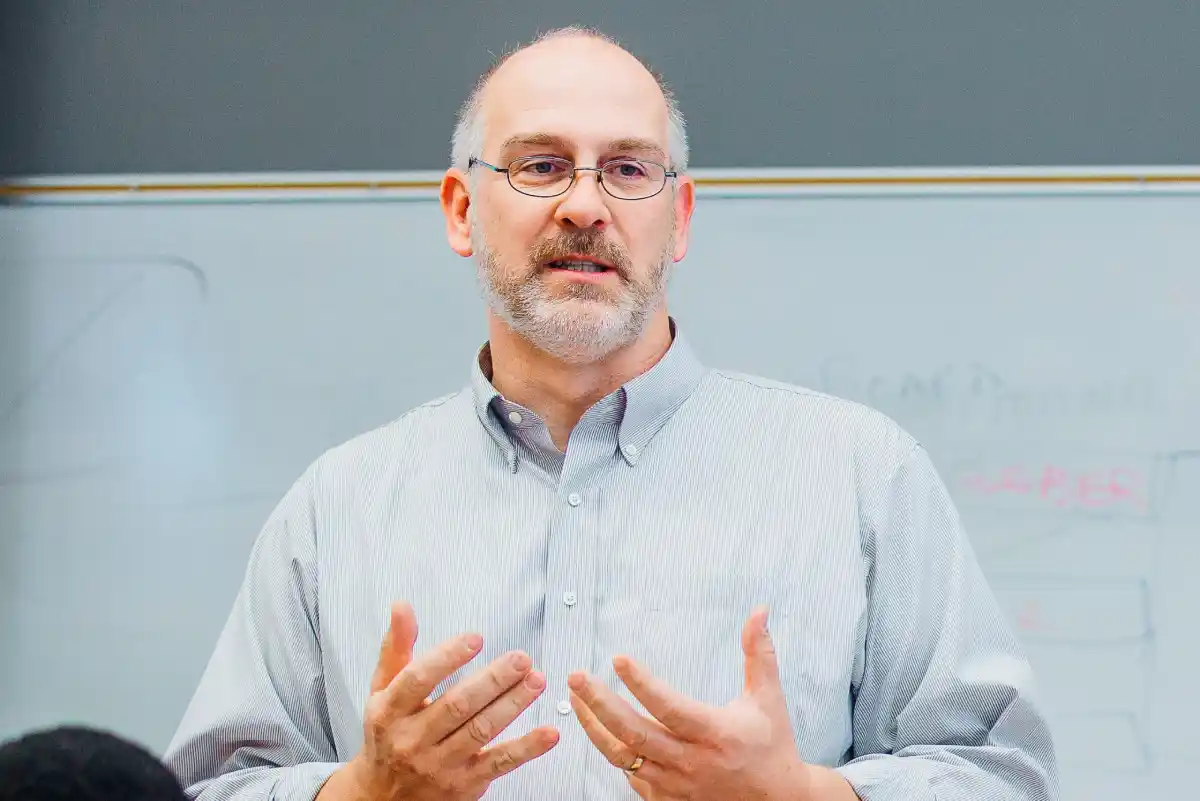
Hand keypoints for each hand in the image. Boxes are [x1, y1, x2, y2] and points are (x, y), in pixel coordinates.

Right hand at [319, 602, 558, 799]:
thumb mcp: (382, 690)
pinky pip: (499, 764)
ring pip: (481, 731)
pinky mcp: (464, 784)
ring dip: (513, 704)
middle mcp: (413, 739)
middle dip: (493, 680)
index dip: (447, 658)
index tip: (475, 639)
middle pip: (456, 706)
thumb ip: (396, 648)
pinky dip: (526, 749)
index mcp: (391, 711)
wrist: (382, 797)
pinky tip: (548, 732)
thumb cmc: (387, 734)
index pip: (418, 680)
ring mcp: (439, 764)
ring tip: (537, 680)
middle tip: (521, 658)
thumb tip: (402, 607)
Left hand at [568, 607, 853, 800]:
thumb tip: (759, 611)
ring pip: (623, 757)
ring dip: (594, 728)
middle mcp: (692, 761)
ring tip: (575, 700)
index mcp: (715, 733)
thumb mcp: (768, 697)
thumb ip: (759, 653)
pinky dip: (612, 752)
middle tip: (575, 678)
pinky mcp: (668, 799)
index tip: (618, 658)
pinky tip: (599, 728)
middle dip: (599, 704)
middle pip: (634, 734)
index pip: (669, 706)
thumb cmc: (771, 745)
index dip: (641, 684)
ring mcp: (676, 784)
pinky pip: (630, 776)